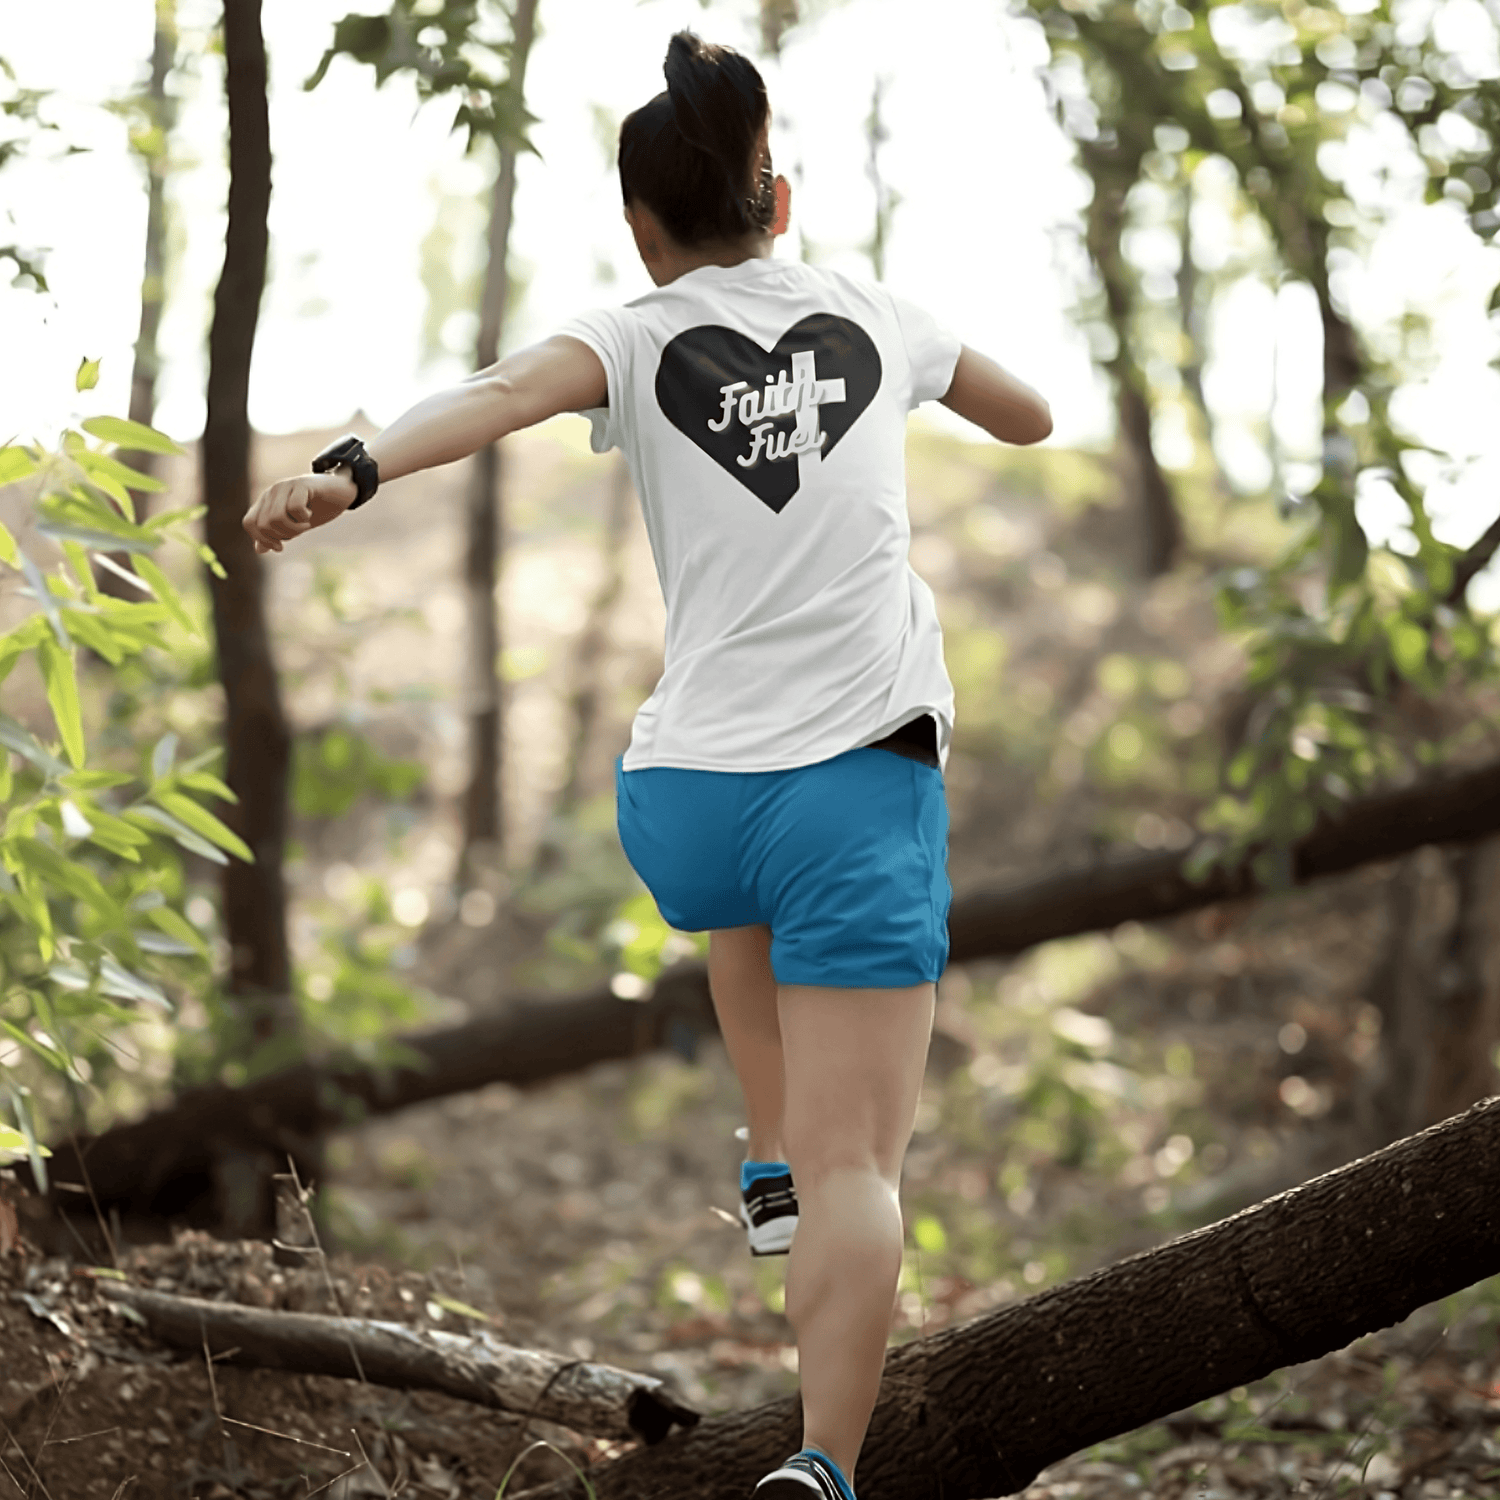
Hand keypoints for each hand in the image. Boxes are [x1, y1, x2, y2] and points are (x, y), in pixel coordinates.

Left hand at [243, 469, 358, 553]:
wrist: (341, 490)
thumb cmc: (317, 508)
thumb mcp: (294, 525)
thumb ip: (276, 535)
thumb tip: (259, 550)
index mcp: (266, 500)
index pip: (249, 522)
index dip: (263, 539)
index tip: (280, 547)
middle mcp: (272, 491)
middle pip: (264, 524)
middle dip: (283, 535)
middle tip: (299, 531)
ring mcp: (286, 486)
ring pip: (276, 518)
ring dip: (294, 528)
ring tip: (305, 524)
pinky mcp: (301, 484)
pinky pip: (294, 508)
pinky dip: (304, 518)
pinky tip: (310, 514)